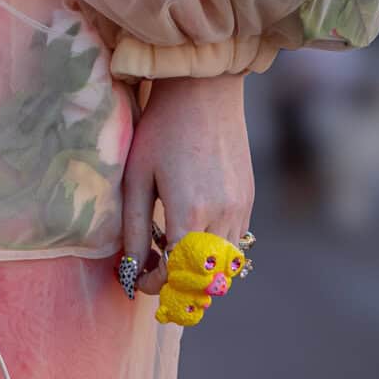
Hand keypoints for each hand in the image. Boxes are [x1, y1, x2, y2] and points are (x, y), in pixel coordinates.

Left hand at [119, 72, 252, 294]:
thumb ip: (135, 229)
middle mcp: (222, 216)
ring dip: (199, 271)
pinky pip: (235, 242)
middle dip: (179, 285)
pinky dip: (214, 250)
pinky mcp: (249, 199)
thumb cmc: (162, 130)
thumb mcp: (137, 178)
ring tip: (171, 253)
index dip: (155, 286)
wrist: (204, 93)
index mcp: (190, 213)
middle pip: (206, 279)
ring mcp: (241, 208)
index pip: (177, 275)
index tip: (136, 280)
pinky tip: (192, 232)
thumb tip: (129, 270)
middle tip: (154, 273)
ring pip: (225, 266)